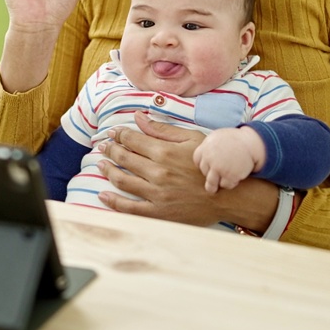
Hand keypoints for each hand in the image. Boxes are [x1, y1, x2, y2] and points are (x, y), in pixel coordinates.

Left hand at [97, 112, 225, 224]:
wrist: (228, 197)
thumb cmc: (209, 165)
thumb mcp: (191, 139)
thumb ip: (162, 129)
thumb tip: (138, 116)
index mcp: (165, 152)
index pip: (132, 140)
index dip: (119, 135)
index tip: (112, 133)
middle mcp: (158, 172)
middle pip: (124, 158)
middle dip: (110, 150)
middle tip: (103, 146)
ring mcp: (157, 194)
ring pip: (122, 180)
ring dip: (108, 171)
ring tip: (101, 164)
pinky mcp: (158, 213)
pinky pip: (129, 208)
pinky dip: (113, 201)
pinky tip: (103, 194)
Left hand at [193, 126, 264, 192]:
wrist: (251, 143)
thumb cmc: (236, 139)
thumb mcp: (218, 136)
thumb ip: (209, 146)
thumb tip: (200, 155)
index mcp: (206, 146)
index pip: (197, 160)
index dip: (203, 164)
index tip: (207, 166)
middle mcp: (210, 157)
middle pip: (204, 171)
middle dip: (210, 173)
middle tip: (217, 173)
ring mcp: (219, 168)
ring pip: (211, 183)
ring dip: (213, 186)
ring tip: (213, 189)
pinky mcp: (230, 176)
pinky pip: (226, 185)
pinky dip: (229, 183)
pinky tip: (233, 179)